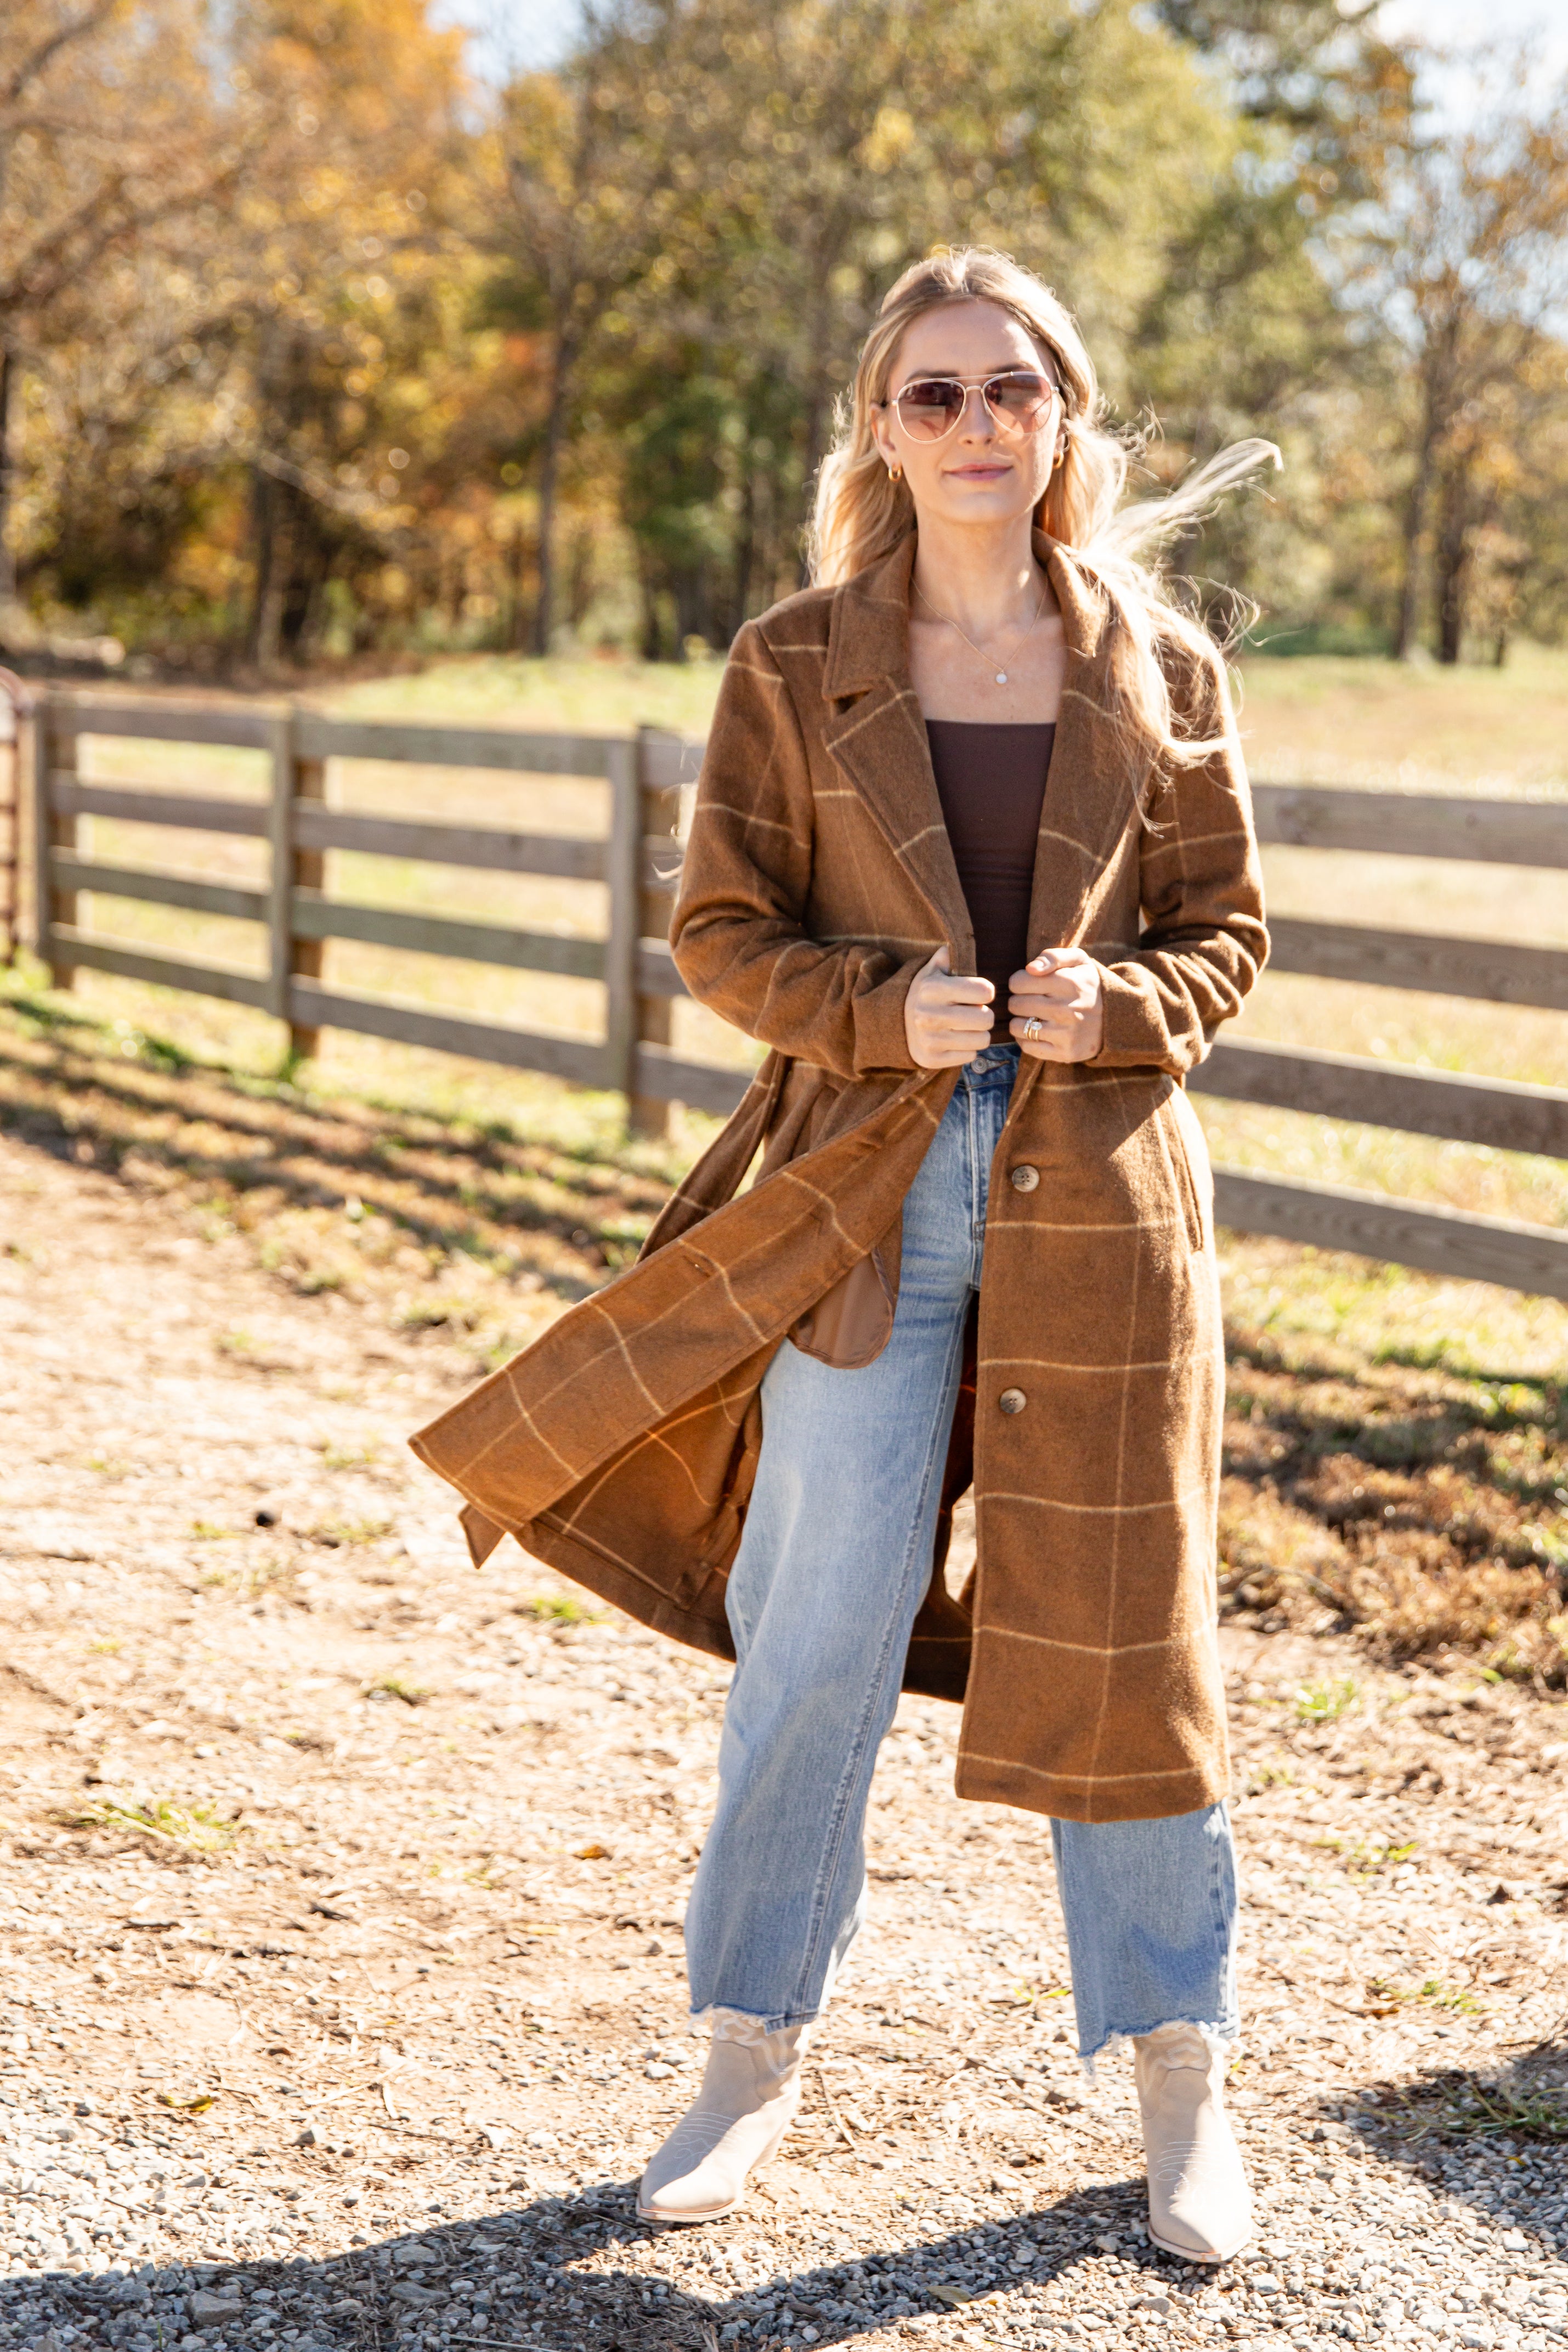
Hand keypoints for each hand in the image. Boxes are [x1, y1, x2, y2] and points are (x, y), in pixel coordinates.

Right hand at [904, 943, 994, 1068]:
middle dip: (985, 1015)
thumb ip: (949, 955)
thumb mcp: (932, 970)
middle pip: (986, 1019)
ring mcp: (930, 1039)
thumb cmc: (926, 993)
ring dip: (978, 1034)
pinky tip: (956, 1041)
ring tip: (966, 1027)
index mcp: (933, 988)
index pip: (985, 991)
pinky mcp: (932, 1059)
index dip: (986, 992)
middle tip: (975, 1013)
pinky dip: (967, 1050)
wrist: (895, 1024)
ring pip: (982, 1040)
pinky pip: (971, 1056)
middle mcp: (929, 1014)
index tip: (979, 994)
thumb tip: (960, 939)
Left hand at [1007, 947, 1104, 1061]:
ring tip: (1033, 1016)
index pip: (1018, 982)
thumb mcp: (1078, 960)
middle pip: (1015, 1004)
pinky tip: (1038, 1031)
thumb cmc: (1087, 985)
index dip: (1019, 982)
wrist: (1115, 1017)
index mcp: (1069, 982)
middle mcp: (1067, 1009)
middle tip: (1032, 1001)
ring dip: (1020, 1021)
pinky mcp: (1065, 1053)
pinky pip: (1027, 1047)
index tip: (1030, 984)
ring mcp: (1066, 1034)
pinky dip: (1026, 1039)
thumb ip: (1053, 956)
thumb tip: (1030, 968)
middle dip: (1019, 1000)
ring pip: (1017, 1027)